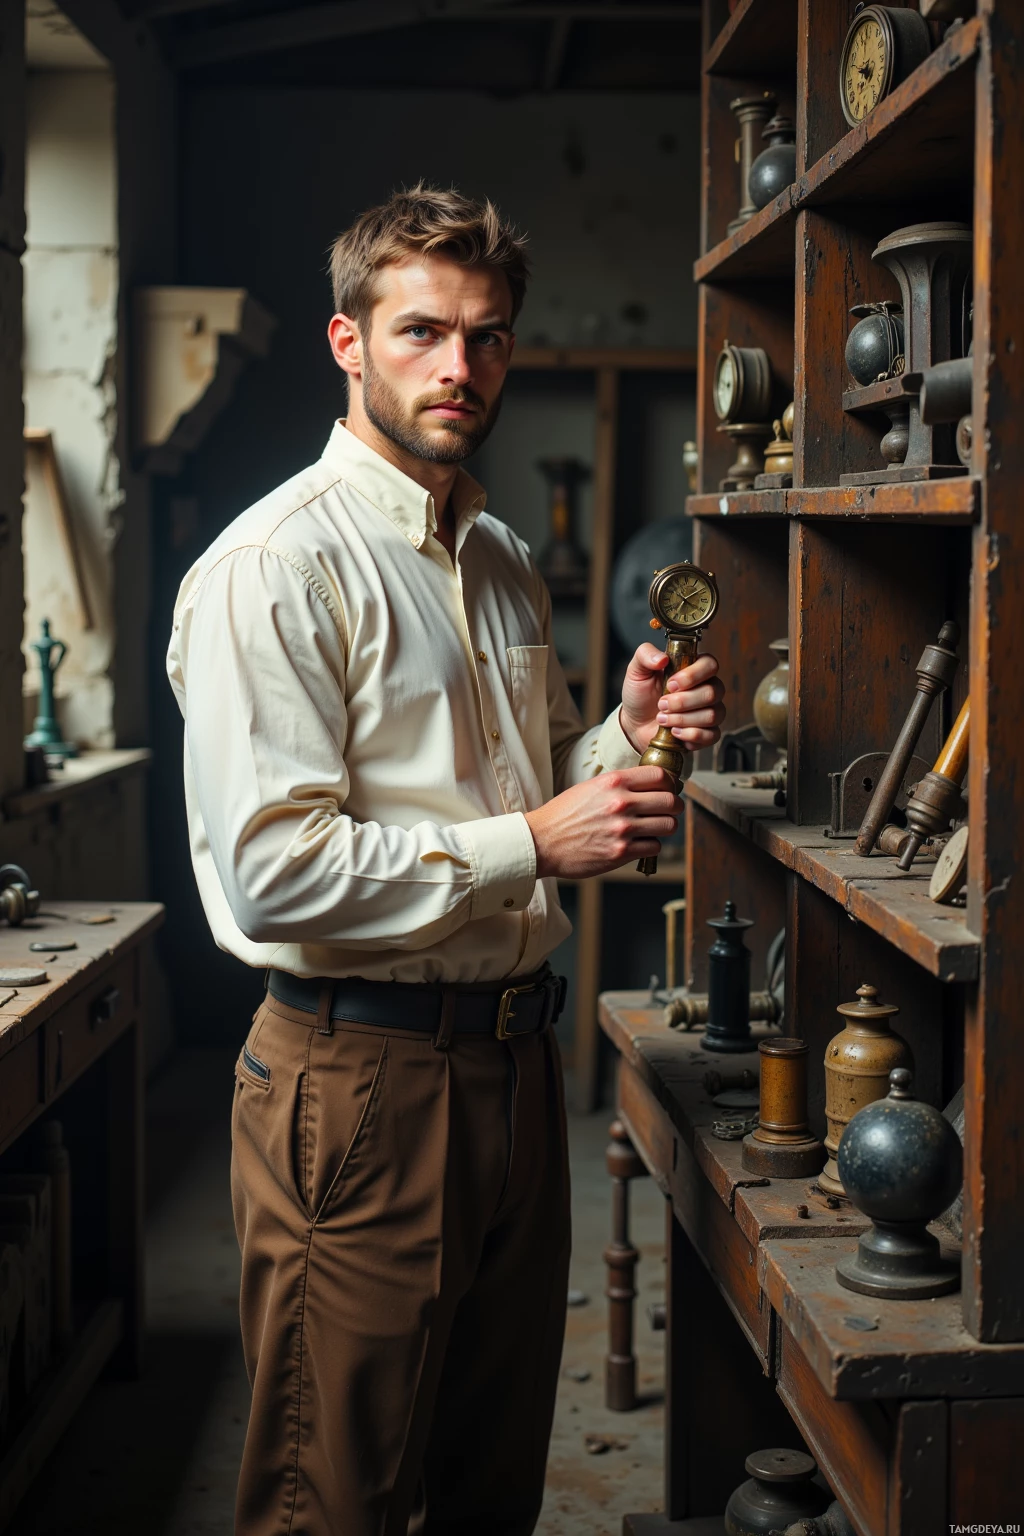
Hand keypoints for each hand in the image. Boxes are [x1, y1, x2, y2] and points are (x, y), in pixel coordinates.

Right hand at [524, 766, 681, 879]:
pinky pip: (655, 846)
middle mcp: (621, 803)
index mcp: (614, 782)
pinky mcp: (621, 852)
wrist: (542, 842)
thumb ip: (620, 784)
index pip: (660, 775)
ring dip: (666, 827)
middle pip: (670, 801)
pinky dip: (651, 845)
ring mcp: (623, 829)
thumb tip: (650, 785)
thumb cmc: (564, 814)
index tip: (668, 789)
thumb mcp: (591, 787)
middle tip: (668, 810)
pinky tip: (640, 843)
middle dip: (673, 806)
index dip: (669, 783)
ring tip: (656, 827)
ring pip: (668, 825)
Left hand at [619, 644, 724, 753]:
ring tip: (662, 719)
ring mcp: (710, 711)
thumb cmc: (641, 695)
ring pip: (711, 715)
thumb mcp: (637, 671)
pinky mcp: (708, 733)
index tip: (670, 684)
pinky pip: (711, 735)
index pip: (710, 665)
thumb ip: (645, 655)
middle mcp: (707, 688)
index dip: (693, 675)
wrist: (635, 724)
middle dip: (682, 701)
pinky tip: (674, 731)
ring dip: (682, 719)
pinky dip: (690, 735)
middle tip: (661, 704)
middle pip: (712, 692)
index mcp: (694, 669)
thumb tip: (662, 658)